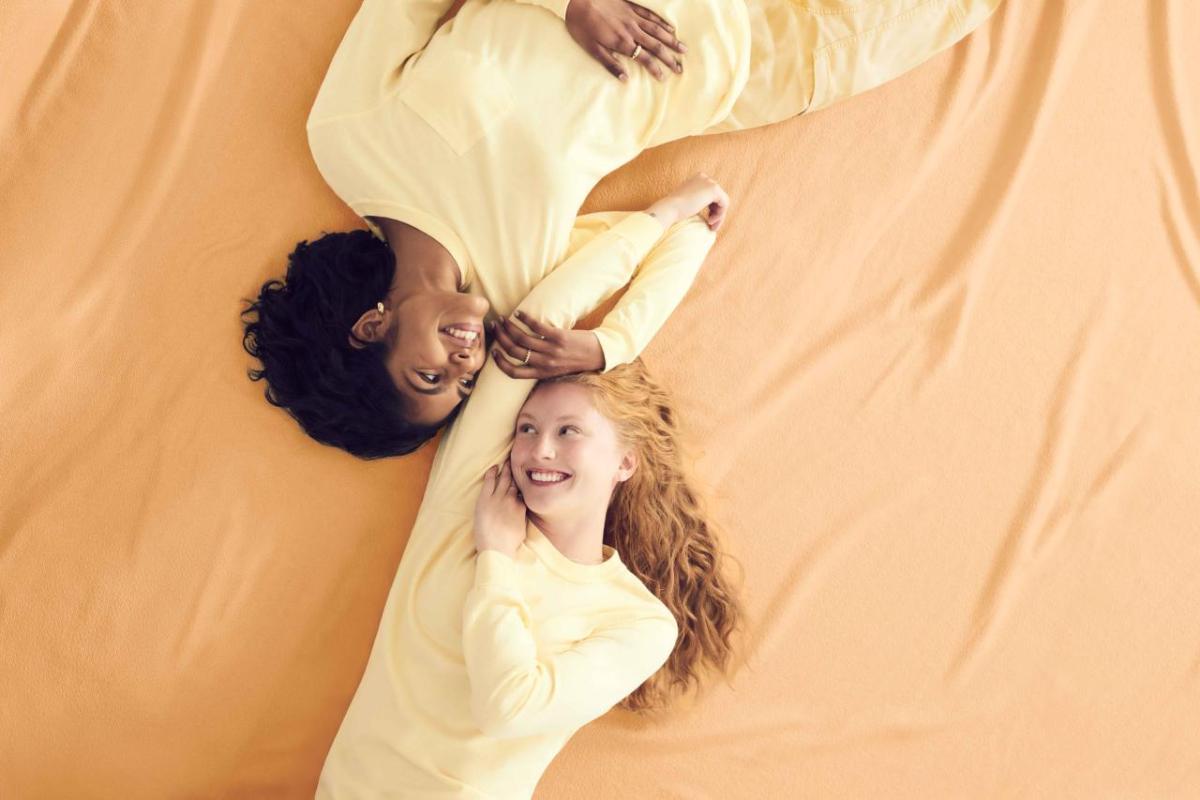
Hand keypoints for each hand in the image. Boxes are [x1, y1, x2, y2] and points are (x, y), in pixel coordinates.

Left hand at [473, 461, 527, 557]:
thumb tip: (522, 509)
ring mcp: (498, 498)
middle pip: (515, 481)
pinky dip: (492, 473)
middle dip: (517, 470)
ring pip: (504, 479)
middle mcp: (511, 499)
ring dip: (506, 468)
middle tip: (519, 460)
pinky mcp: (485, 500)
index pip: (523, 490)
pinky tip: (494, 467)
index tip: (526, 473)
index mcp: (521, 506)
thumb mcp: (522, 528)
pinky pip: (489, 482)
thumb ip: (522, 515)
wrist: (496, 549)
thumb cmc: (509, 544)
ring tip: (508, 459)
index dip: (524, 481)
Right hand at [490, 310, 604, 377]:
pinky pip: (536, 327)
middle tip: (494, 327)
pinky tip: (519, 314)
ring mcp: (551, 350)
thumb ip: (540, 368)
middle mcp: (545, 363)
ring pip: (522, 339)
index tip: (493, 352)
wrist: (599, 355)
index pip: (514, 373)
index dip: (500, 363)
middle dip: (500, 338)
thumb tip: (522, 360)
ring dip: (508, 327)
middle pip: (514, 351)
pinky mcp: (558, 337)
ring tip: (503, 319)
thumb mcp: (556, 371)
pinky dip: (525, 319)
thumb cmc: (575, 362)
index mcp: (542, 373)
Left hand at [564, 0, 686, 82]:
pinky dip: (663, 22)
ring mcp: (633, 17)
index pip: (644, 59)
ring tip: (684, 50)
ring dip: (672, 41)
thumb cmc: (581, 25)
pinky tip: (671, 27)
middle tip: (680, 68)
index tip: (664, 77)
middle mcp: (632, 30)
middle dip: (669, 58)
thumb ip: (610, 64)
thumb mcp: (592, 49)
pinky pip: (651, 15)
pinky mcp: (632, 7)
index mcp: (622, 43)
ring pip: (658, 30)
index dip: (656, 69)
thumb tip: (625, 79)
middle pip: (656, 46)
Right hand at [646, 172, 730, 231]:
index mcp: (697, 179)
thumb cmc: (676, 209)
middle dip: (716, 213)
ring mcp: (709, 182)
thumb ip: (700, 201)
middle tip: (711, 226)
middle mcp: (704, 177)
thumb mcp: (689, 202)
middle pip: (718, 198)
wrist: (670, 208)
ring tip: (711, 226)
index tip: (708, 221)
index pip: (711, 195)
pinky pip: (724, 204)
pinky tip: (710, 221)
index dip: (712, 209)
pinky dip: (720, 215)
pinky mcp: (713, 189)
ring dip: (719, 216)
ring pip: (723, 202)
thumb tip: (714, 209)